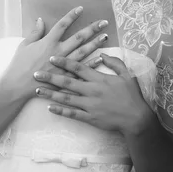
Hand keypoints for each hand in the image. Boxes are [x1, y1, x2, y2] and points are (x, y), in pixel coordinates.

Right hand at [2, 6, 109, 101]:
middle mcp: (58, 51)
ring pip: (83, 52)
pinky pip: (81, 69)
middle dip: (92, 29)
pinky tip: (101, 58)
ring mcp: (63, 64)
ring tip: (105, 36)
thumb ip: (35, 32)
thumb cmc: (19, 64)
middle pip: (78, 37)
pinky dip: (92, 63)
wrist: (18, 85)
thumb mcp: (24, 45)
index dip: (72, 16)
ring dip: (95, 44)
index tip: (81, 8)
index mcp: (48, 42)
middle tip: (104, 22)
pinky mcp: (65, 76)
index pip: (62, 25)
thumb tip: (41, 20)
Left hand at [33, 53, 153, 135]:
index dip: (64, 62)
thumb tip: (103, 53)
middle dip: (50, 77)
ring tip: (37, 90)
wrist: (136, 118)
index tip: (51, 57)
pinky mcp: (90, 117)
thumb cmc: (131, 95)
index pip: (78, 67)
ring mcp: (90, 105)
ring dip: (50, 94)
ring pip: (66, 98)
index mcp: (99, 79)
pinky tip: (50, 108)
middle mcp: (92, 90)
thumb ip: (114, 62)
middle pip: (67, 82)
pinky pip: (72, 114)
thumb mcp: (127, 75)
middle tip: (35, 73)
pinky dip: (60, 111)